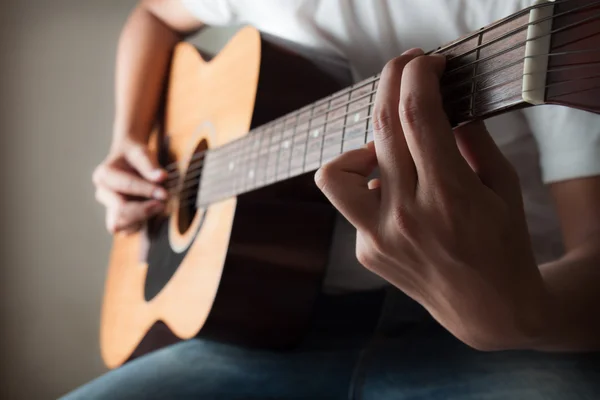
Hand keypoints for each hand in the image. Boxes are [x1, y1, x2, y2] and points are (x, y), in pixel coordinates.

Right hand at [93, 139, 167, 234]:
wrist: (129, 160)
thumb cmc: (135, 155)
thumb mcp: (141, 152)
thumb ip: (149, 164)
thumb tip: (161, 177)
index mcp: (104, 175)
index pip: (127, 185)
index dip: (147, 190)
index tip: (165, 194)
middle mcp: (103, 193)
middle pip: (120, 212)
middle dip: (143, 210)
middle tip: (163, 205)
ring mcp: (109, 208)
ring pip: (122, 225)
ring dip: (142, 218)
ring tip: (157, 205)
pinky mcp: (118, 218)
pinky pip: (129, 230)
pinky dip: (142, 223)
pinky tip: (151, 211)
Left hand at [315, 49, 549, 350]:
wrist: (488, 310)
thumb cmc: (504, 245)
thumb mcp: (503, 187)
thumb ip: (472, 141)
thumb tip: (442, 105)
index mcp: (449, 195)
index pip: (417, 115)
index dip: (418, 76)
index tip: (426, 63)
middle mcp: (407, 215)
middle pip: (379, 127)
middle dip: (390, 82)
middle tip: (406, 71)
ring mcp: (379, 238)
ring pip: (334, 172)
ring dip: (358, 147)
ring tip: (385, 152)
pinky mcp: (366, 253)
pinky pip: (355, 204)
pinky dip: (373, 188)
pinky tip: (399, 199)